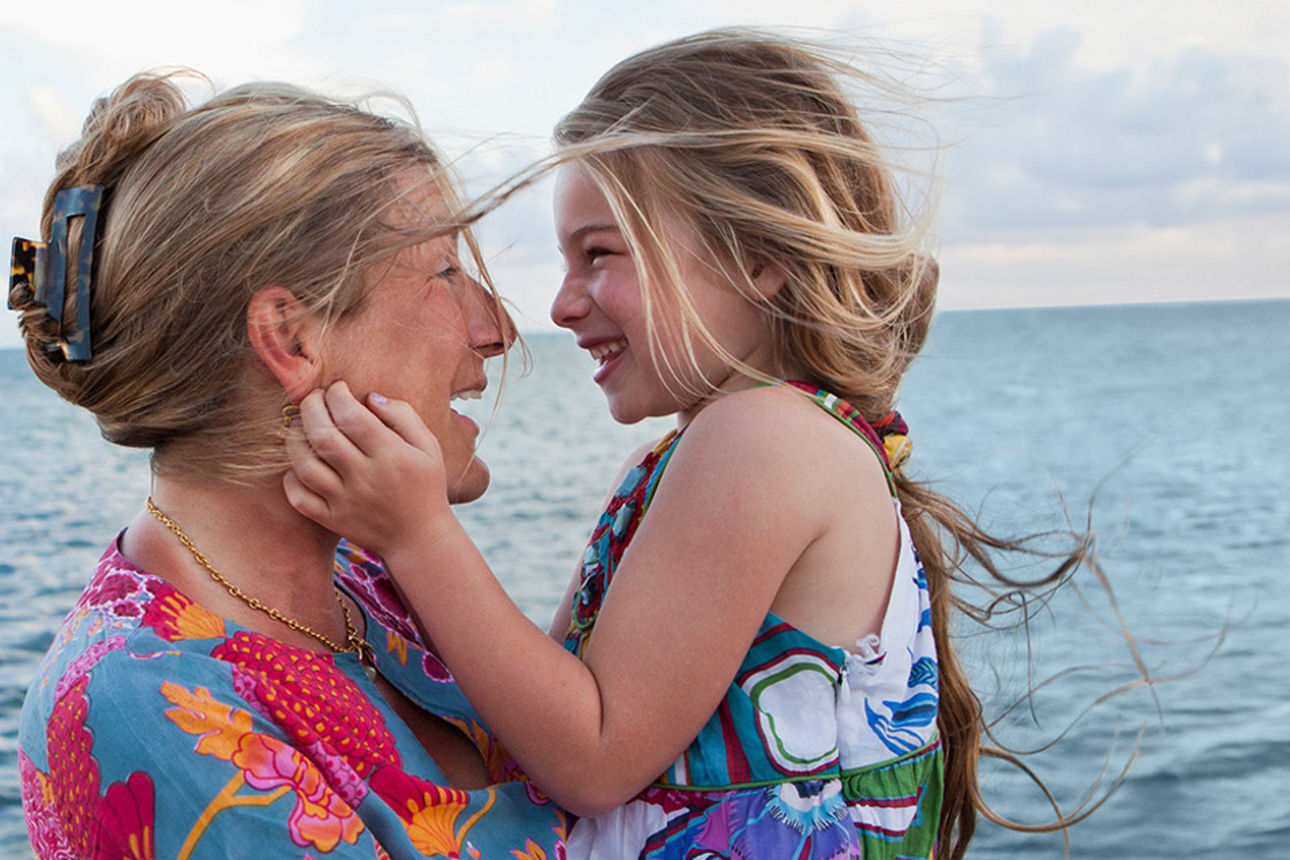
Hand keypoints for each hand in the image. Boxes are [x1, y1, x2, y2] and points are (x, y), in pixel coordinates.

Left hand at [283, 381, 451, 552]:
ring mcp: (345, 501)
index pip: (352, 417)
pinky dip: (291, 478)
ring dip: (295, 439)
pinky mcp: (332, 520)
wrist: (420, 538)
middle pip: (323, 435)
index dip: (338, 395)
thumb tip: (370, 397)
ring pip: (305, 465)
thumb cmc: (426, 486)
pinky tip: (299, 463)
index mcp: (391, 455)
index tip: (337, 388)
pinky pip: (300, 497)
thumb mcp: (428, 447)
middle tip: (313, 397)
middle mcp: (365, 478)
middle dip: (311, 407)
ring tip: (302, 425)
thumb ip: (403, 416)